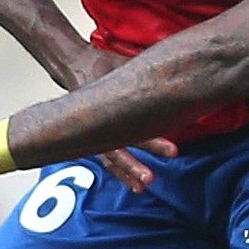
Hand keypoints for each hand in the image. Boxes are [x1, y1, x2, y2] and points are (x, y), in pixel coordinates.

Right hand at [58, 45, 178, 190]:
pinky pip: (109, 158)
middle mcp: (97, 122)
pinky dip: (122, 172)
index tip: (172, 150)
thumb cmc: (99, 63)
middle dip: (134, 164)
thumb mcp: (119, 62)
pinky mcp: (97, 137)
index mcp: (103, 103)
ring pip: (110, 158)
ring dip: (127, 173)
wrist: (74, 65)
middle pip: (116, 147)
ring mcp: (94, 132)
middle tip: (150, 178)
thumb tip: (174, 67)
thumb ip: (142, 72)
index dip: (151, 139)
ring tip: (143, 186)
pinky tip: (135, 185)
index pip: (129, 125)